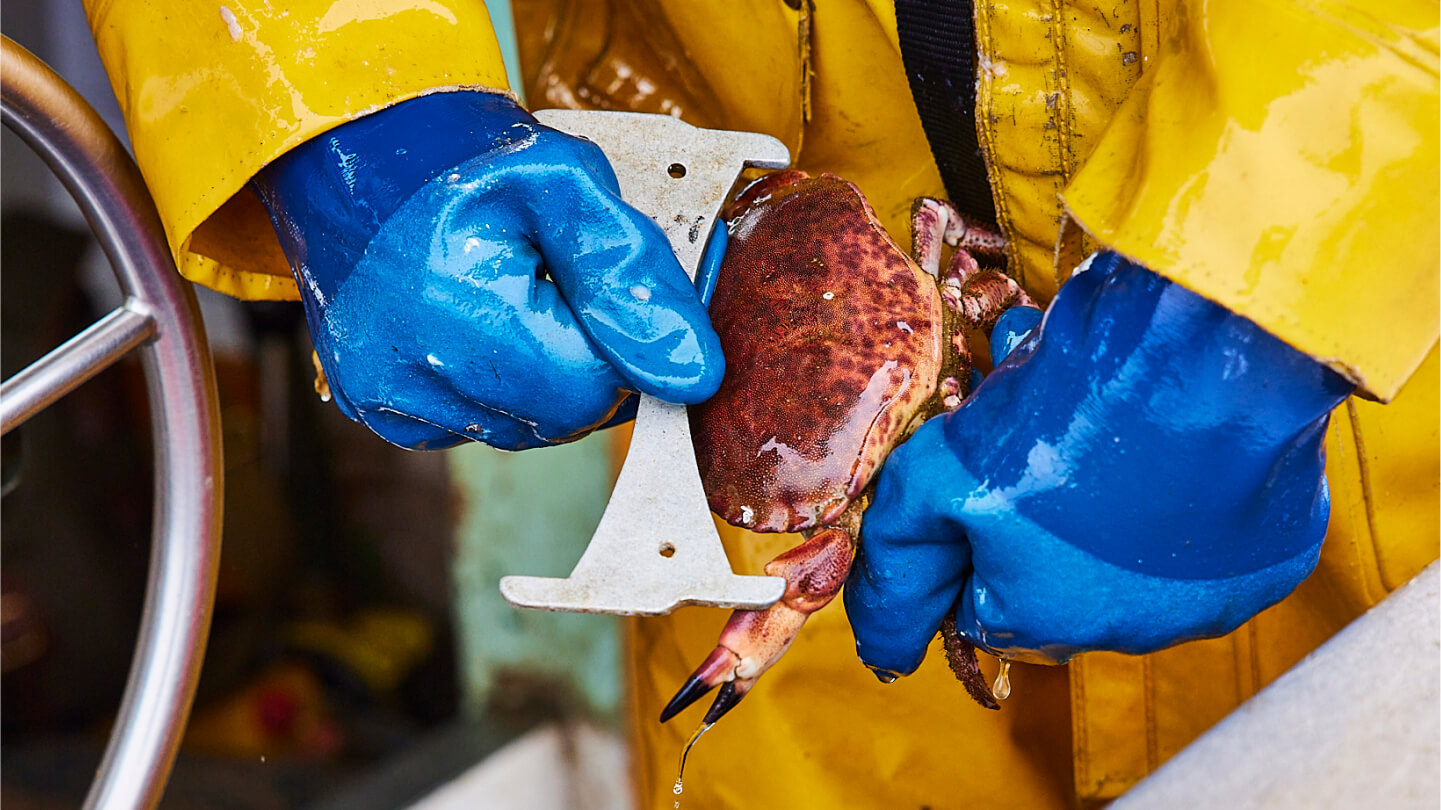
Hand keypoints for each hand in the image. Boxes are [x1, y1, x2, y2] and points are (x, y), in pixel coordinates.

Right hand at [252, 92, 722, 448]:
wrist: (358, 141)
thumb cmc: (467, 152)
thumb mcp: (570, 185)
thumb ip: (635, 281)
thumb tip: (695, 374)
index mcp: (460, 314)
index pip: (595, 389)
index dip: (619, 341)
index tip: (600, 285)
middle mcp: (408, 371)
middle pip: (558, 418)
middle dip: (580, 357)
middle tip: (556, 281)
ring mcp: (382, 395)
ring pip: (518, 429)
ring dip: (539, 374)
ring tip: (512, 294)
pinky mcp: (370, 403)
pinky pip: (470, 425)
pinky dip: (494, 384)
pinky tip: (477, 321)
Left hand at [844, 252, 1354, 672]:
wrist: (1205, 360)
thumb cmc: (1063, 420)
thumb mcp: (933, 478)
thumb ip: (899, 562)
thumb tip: (884, 645)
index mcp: (1041, 623)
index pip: (980, 600)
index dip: (976, 527)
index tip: (991, 470)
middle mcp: (1128, 633)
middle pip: (1054, 578)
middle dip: (1039, 513)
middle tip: (1046, 433)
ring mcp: (1207, 600)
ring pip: (1132, 555)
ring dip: (1112, 499)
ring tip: (1110, 421)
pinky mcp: (1271, 559)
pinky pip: (1210, 535)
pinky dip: (1189, 492)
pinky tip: (1176, 436)